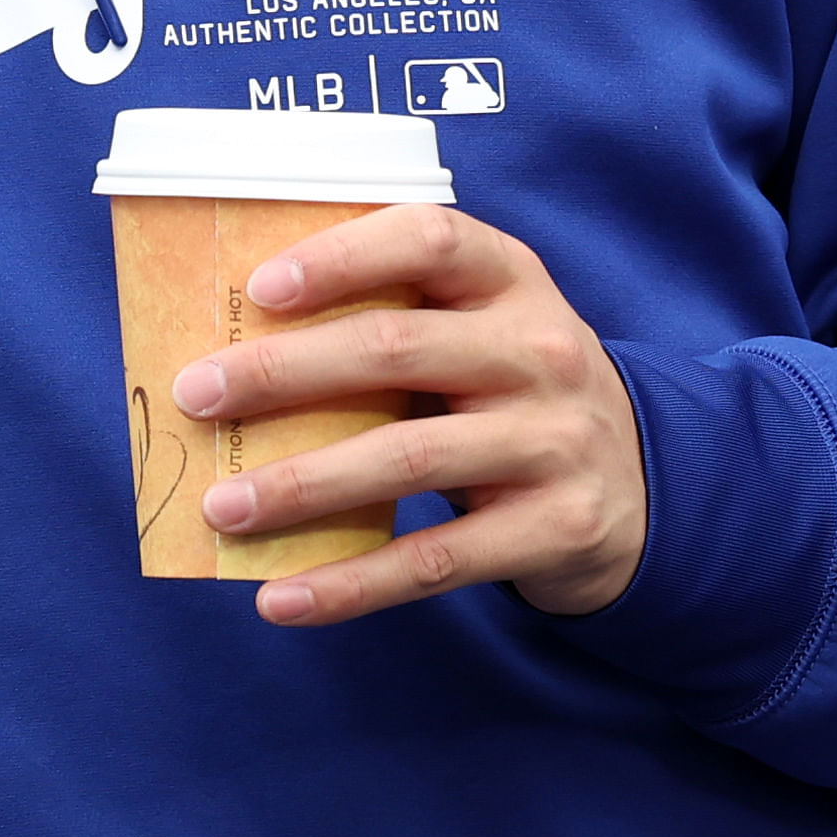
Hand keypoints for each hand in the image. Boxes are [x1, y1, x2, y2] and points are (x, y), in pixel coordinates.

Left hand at [169, 205, 647, 627]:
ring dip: (300, 485)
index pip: (433, 239)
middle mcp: (541, 351)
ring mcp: (553, 440)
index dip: (345, 256)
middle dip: (282, 371)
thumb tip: (234, 353)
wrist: (640, 486)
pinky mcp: (556, 526)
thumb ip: (397, 324)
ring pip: (408, 457)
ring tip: (221, 507)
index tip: (260, 287)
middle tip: (196, 394)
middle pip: (398, 347)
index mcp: (514, 283)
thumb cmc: (515, 395)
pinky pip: (434, 560)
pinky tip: (281, 598)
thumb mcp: (483, 334)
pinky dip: (349, 585)